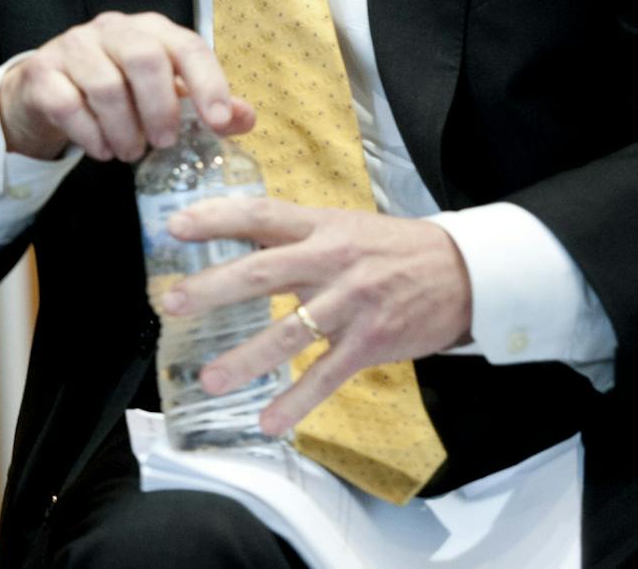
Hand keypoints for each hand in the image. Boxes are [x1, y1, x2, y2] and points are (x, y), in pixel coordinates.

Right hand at [0, 12, 253, 159]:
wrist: (48, 91)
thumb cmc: (118, 90)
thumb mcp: (165, 93)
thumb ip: (206, 104)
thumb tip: (244, 118)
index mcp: (151, 30)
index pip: (186, 45)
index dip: (207, 82)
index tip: (217, 122)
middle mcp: (112, 29)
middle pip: (144, 59)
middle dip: (160, 109)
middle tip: (163, 143)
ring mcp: (72, 47)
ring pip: (105, 86)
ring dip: (124, 130)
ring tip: (130, 152)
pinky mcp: (42, 73)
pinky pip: (68, 105)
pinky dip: (91, 136)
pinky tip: (102, 150)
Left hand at [153, 199, 471, 436]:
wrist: (466, 272)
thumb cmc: (393, 249)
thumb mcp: (344, 226)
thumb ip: (295, 235)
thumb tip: (236, 238)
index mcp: (321, 226)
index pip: (260, 215)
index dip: (216, 219)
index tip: (174, 227)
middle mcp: (332, 261)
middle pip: (263, 272)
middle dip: (213, 288)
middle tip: (171, 303)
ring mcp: (352, 303)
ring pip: (290, 332)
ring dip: (246, 358)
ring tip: (210, 380)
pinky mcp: (371, 342)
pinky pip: (326, 375)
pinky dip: (297, 401)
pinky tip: (269, 421)